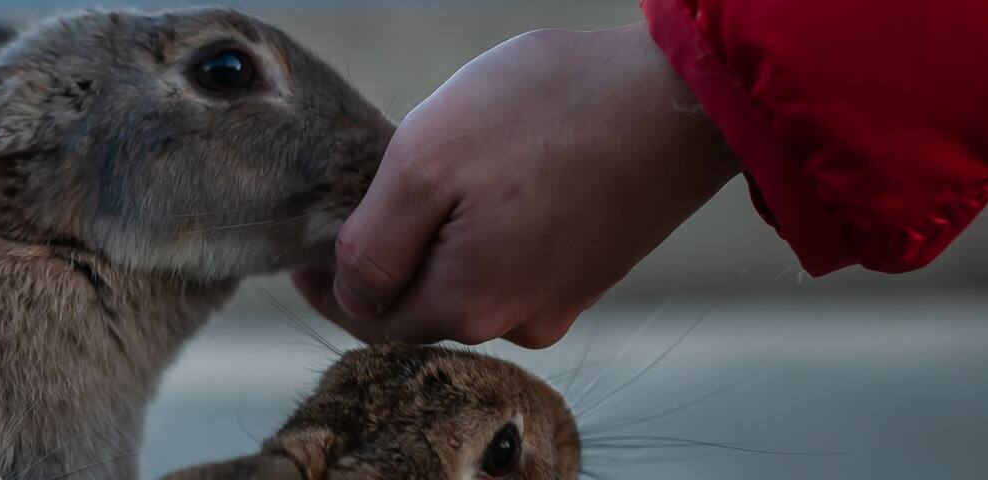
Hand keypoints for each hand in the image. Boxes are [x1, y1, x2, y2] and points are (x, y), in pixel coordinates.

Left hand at [294, 23, 738, 347]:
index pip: (368, 320)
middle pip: (419, 305)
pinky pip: (515, 263)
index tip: (305, 246)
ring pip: (468, 283)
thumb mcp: (424, 162)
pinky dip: (488, 233)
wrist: (683, 94)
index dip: (328, 283)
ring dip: (439, 244)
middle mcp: (515, 321)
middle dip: (386, 262)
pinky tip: (495, 181)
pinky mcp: (592, 268)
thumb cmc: (547, 112)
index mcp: (466, 305)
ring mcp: (560, 297)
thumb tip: (347, 293)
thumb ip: (372, 243)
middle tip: (365, 200)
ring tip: (435, 179)